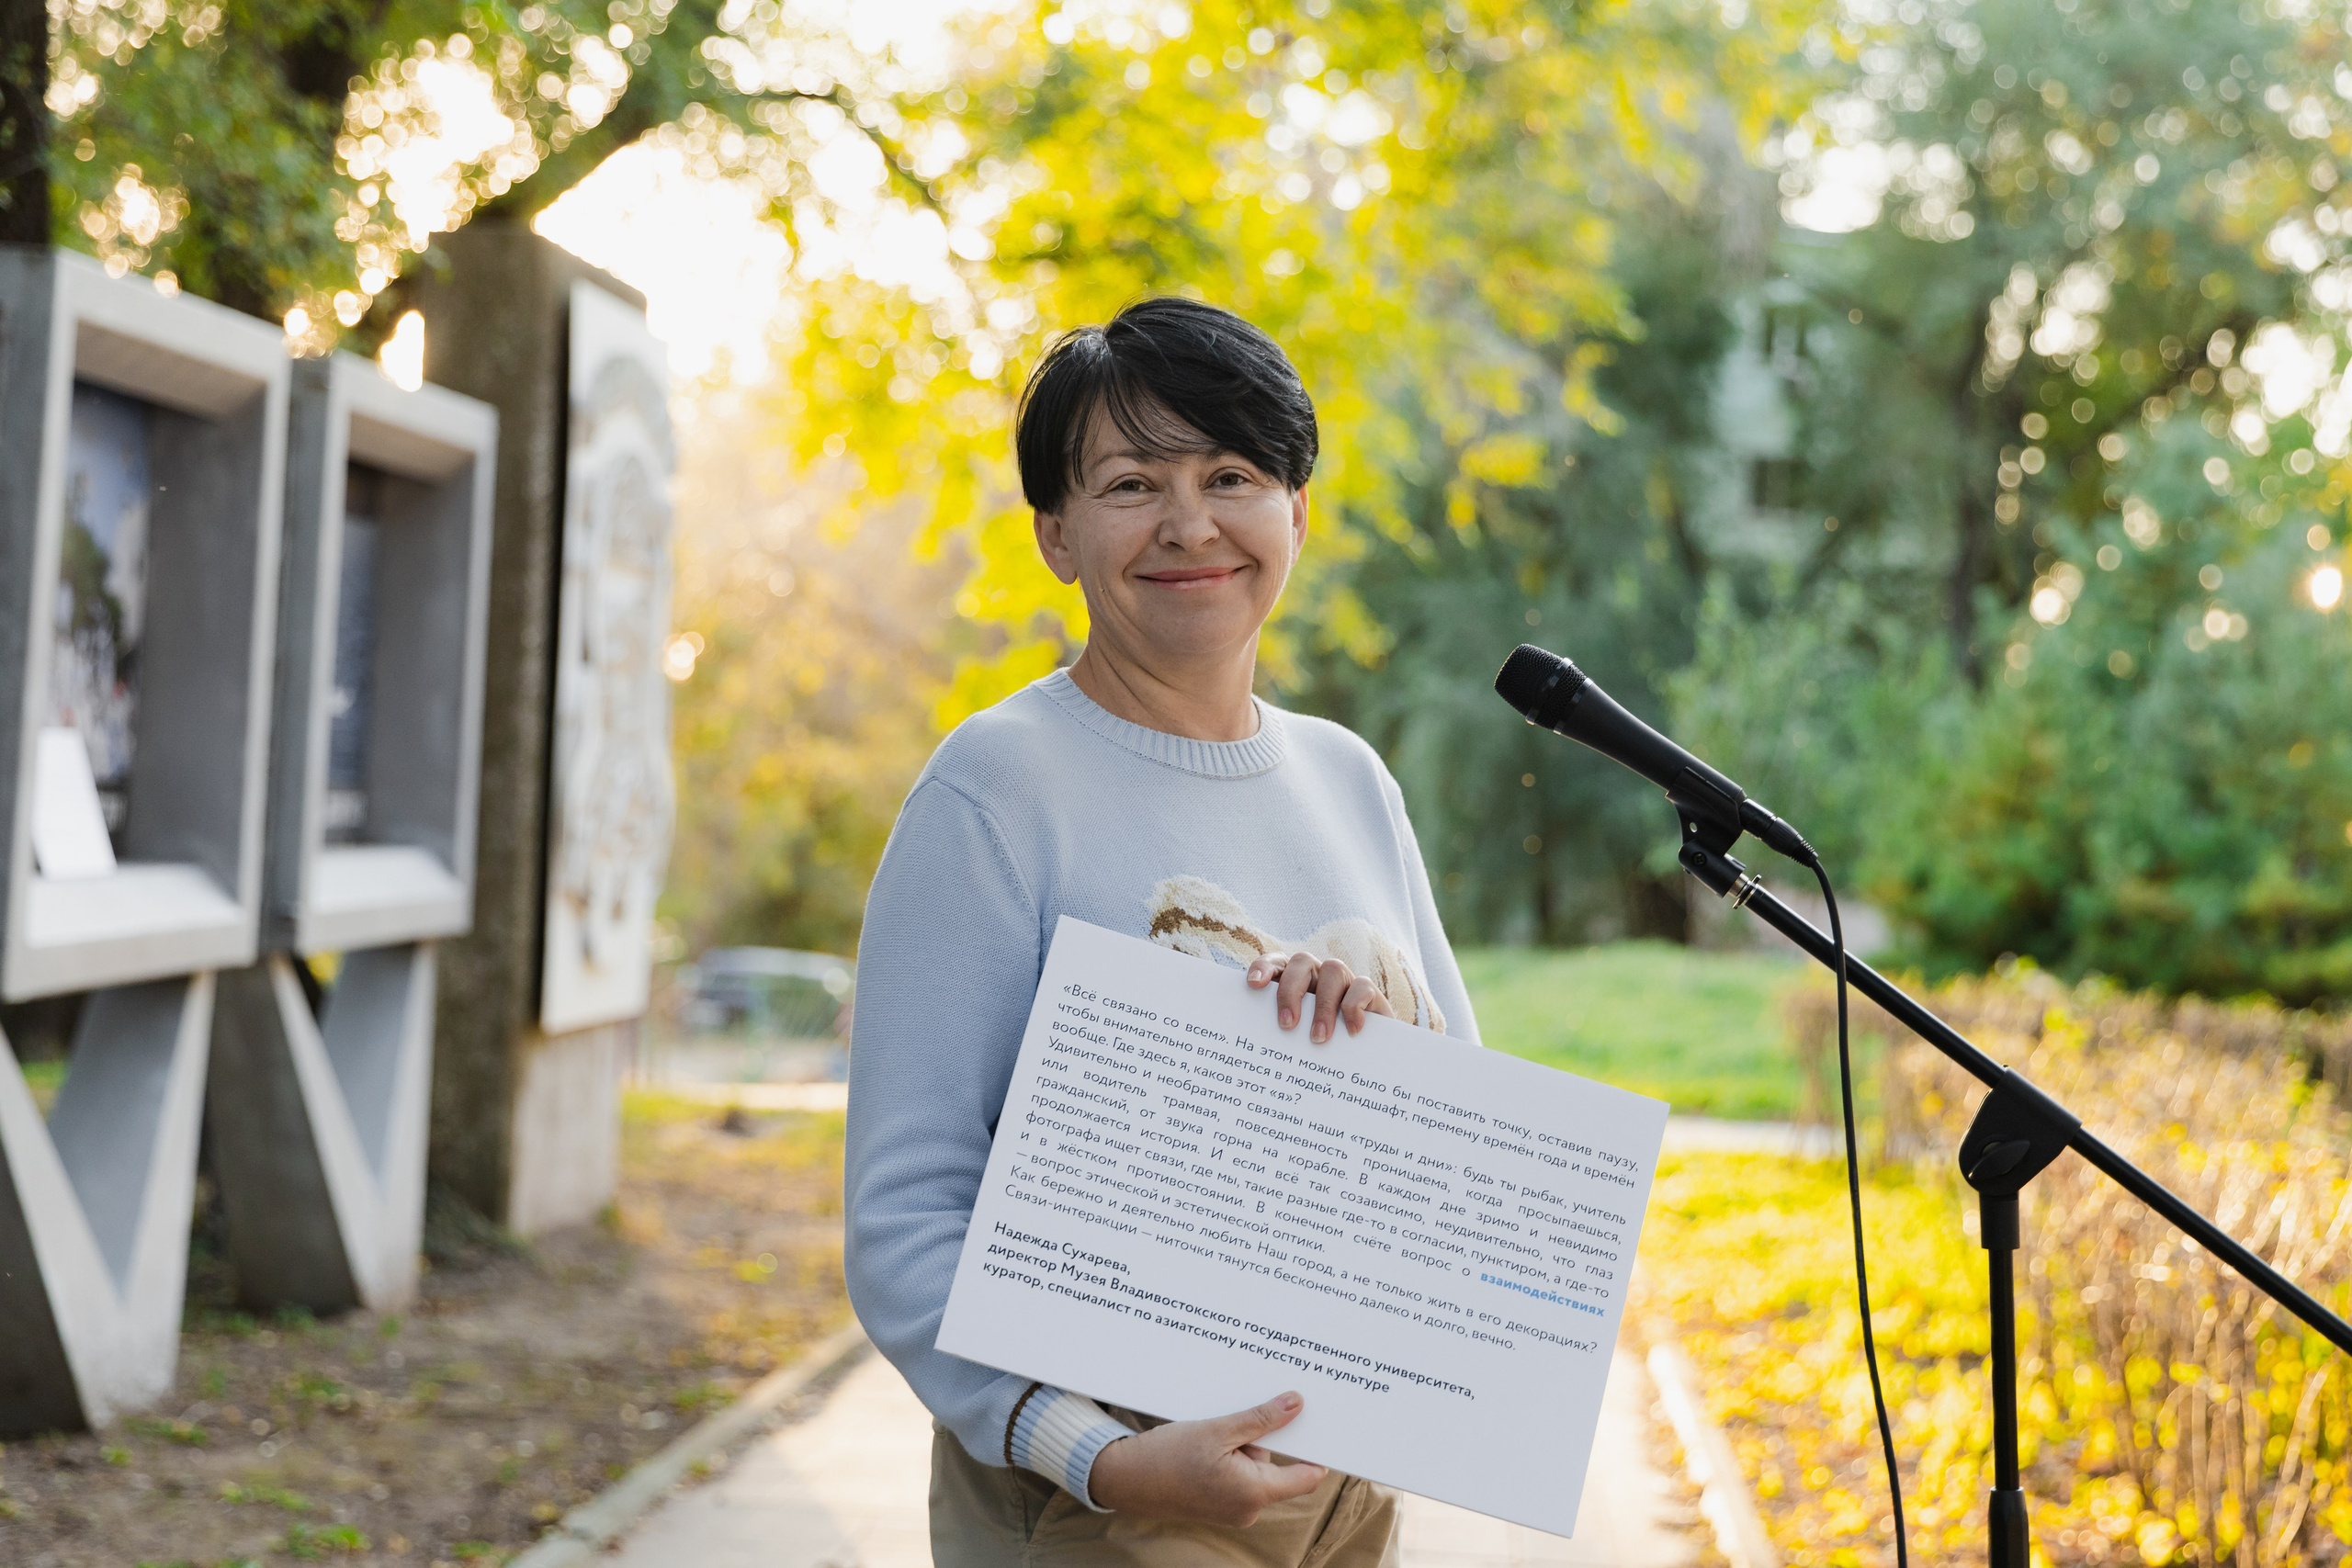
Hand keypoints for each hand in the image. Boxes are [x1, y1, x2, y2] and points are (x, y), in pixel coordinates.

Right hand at [1084, 1392, 1327, 1523]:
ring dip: (1244, 1445)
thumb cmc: (1168, 1456)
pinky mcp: (1220, 1505)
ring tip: (1216, 1429)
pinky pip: (1240, 1476)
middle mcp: (1249, 1508)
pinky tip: (1209, 1443)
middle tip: (1249, 1411)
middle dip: (1266, 1439)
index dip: (1318, 1451)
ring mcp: (1234, 1509)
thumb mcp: (1218, 1430)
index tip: (1323, 1425)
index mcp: (1254, 1493)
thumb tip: (1297, 1404)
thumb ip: (1261, 1420)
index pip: (1307, 1477)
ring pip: (1257, 1468)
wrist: (1126, 1478)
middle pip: (1278, 1467)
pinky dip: (1232, 1456)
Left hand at [1247, 951, 1395, 1041]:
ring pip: (1333, 969)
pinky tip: (1351, 1031)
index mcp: (1295, 983)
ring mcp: (1345, 982)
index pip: (1277, 963)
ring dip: (1323, 1004)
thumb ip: (1280, 1035)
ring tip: (1318, 1038)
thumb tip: (1255, 1047)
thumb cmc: (1321, 1051)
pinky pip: (1362, 986)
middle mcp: (1318, 976)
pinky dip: (1354, 1007)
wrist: (1364, 1061)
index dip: (1264, 967)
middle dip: (1291, 991)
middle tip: (1287, 1025)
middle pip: (1302, 962)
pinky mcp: (1370, 994)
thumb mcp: (1297, 1041)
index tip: (1253, 984)